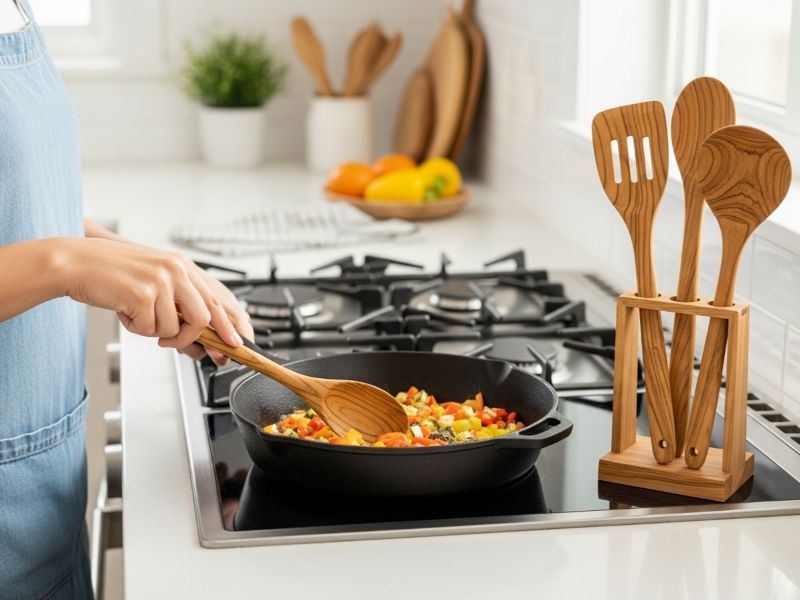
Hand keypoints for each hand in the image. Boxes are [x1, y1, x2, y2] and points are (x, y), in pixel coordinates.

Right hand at [61, 238, 252, 364]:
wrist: (74, 262)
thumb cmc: (111, 275)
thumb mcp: (153, 283)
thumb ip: (178, 306)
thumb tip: (200, 341)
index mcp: (182, 265)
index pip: (218, 297)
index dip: (232, 322)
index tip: (240, 341)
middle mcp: (177, 269)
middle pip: (205, 316)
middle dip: (197, 339)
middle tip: (192, 350)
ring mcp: (162, 281)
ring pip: (176, 328)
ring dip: (156, 332)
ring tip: (137, 316)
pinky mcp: (144, 294)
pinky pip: (151, 329)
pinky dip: (136, 328)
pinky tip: (124, 310)